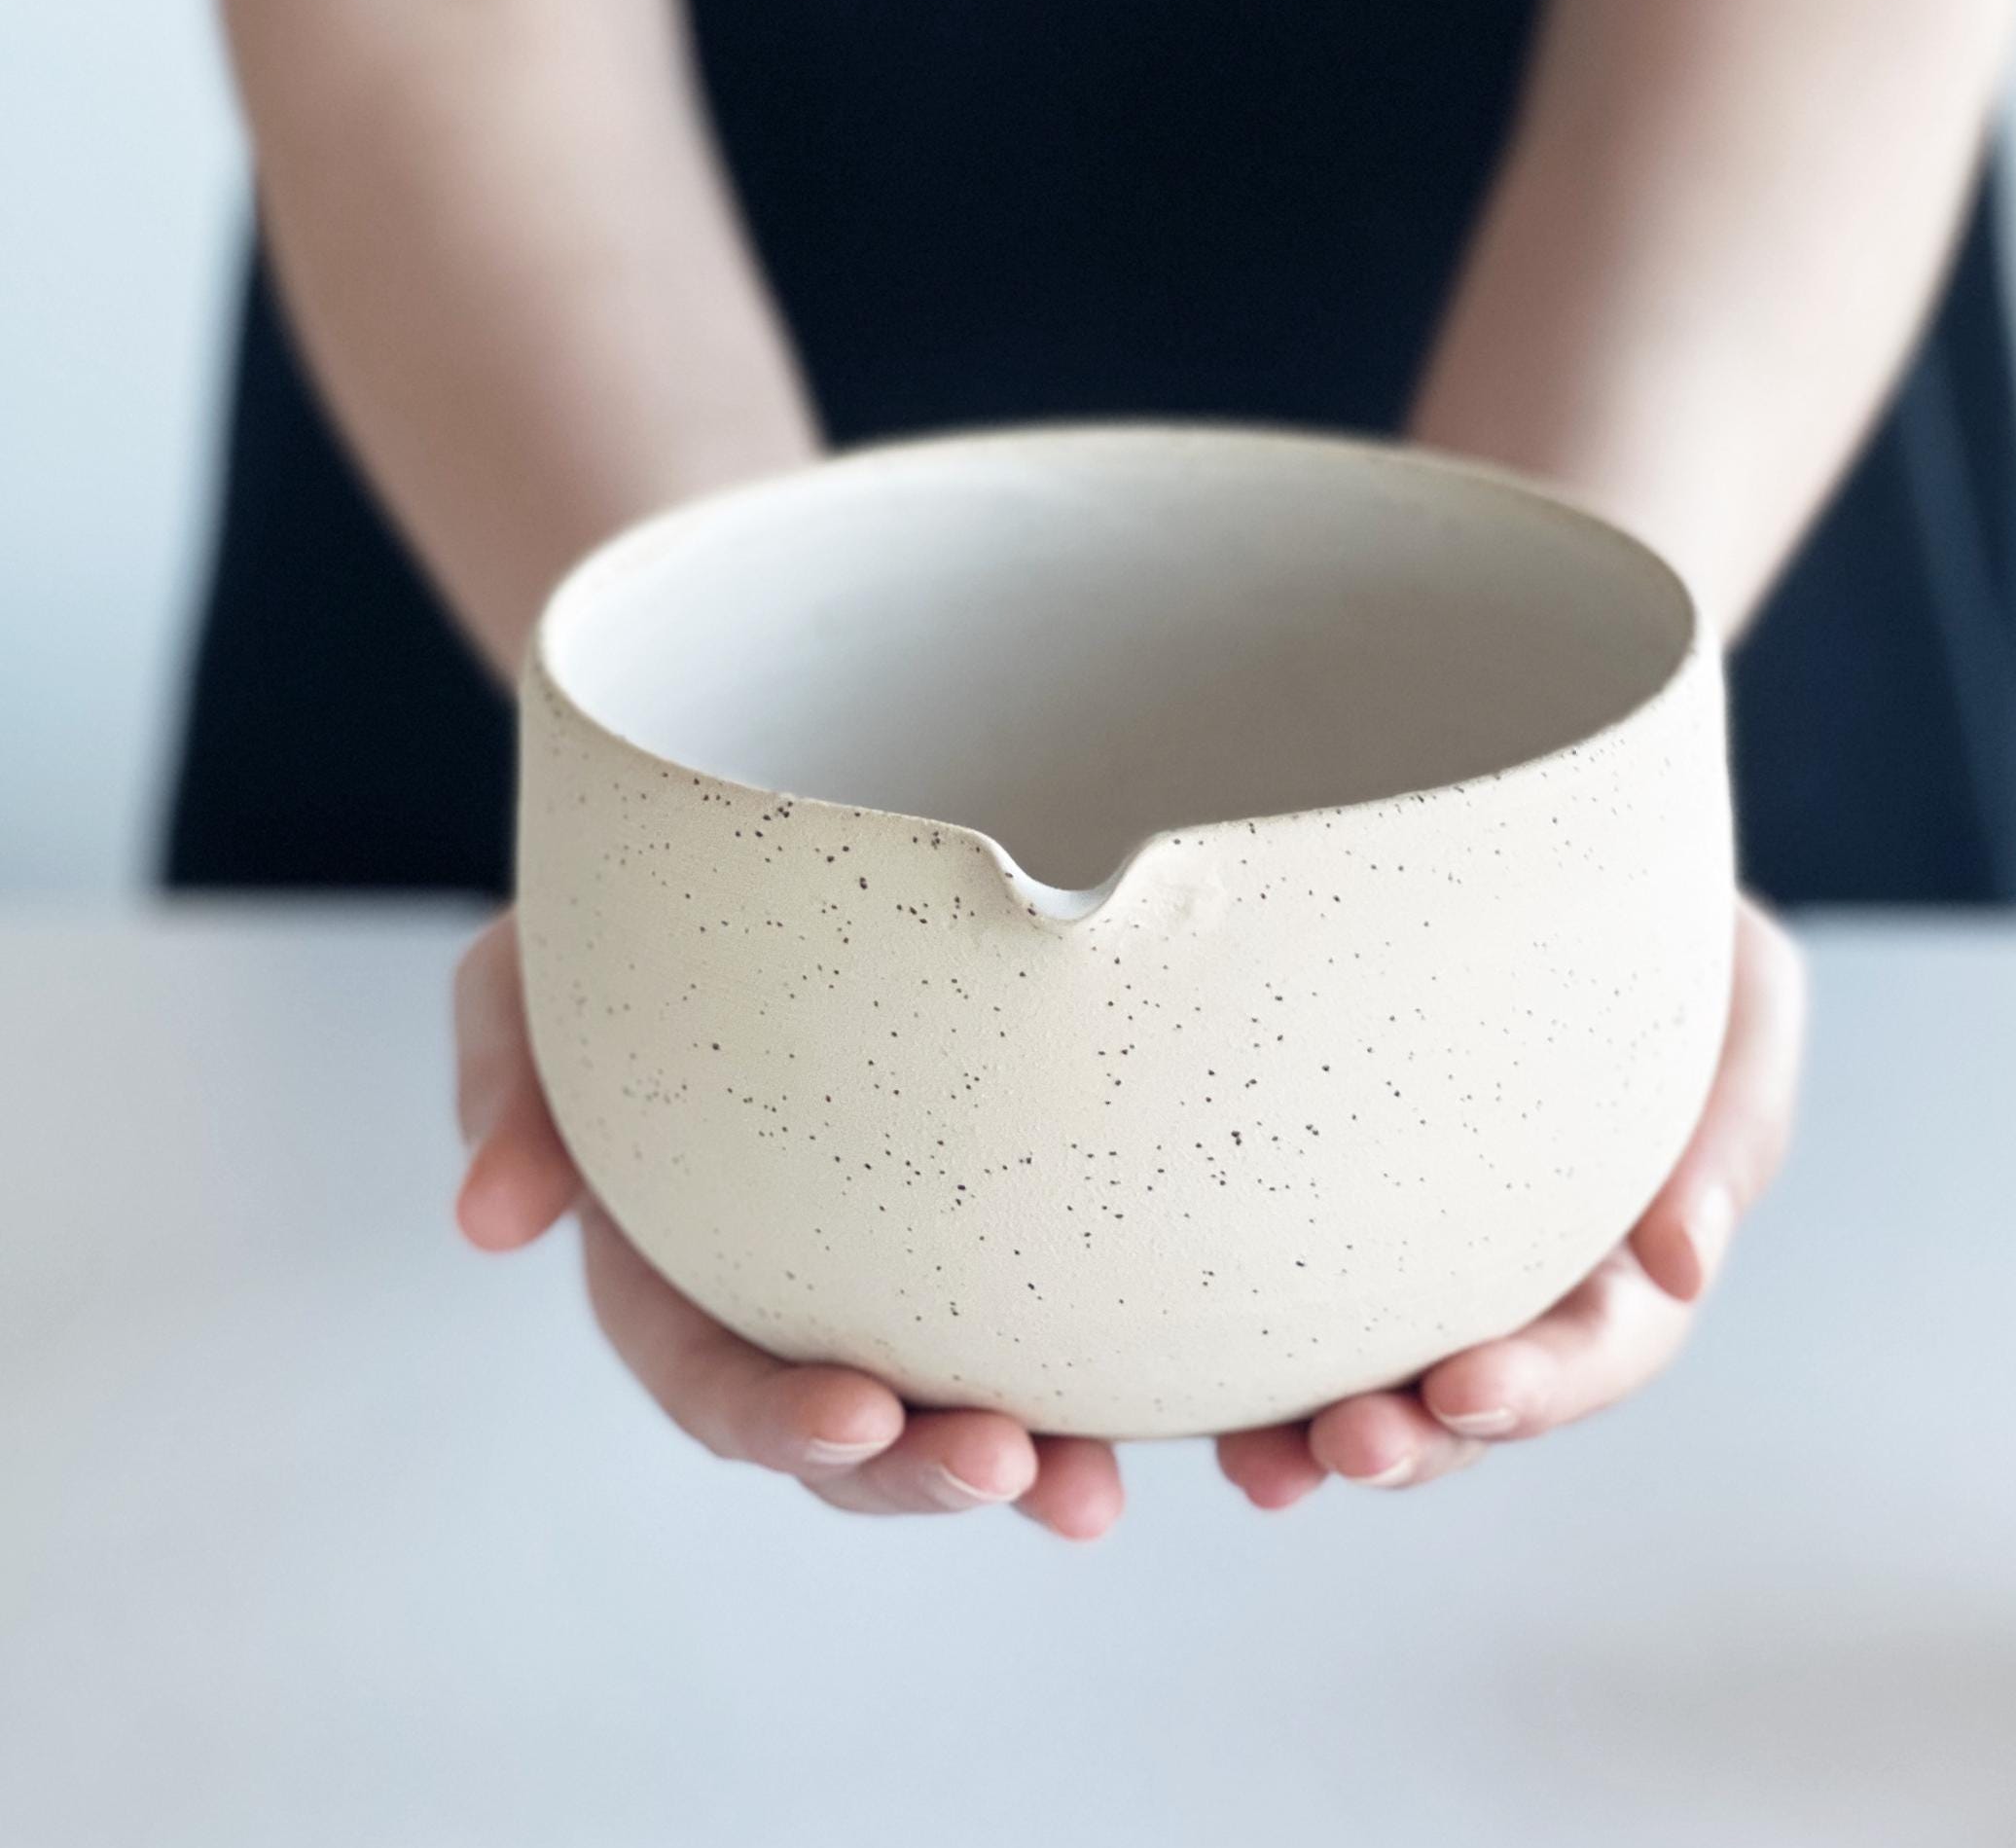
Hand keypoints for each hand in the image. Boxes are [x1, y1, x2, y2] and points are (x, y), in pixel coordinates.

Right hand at [452, 913, 1125, 1538]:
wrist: (742, 857)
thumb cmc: (623, 919)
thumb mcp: (533, 969)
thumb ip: (507, 1076)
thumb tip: (489, 1224)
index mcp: (674, 1264)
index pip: (714, 1373)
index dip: (776, 1416)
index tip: (859, 1417)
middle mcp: (789, 1292)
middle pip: (848, 1433)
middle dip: (920, 1476)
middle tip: (1015, 1471)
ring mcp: (894, 1275)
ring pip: (959, 1407)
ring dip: (1026, 1466)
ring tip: (1099, 1489)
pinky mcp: (995, 1230)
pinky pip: (1058, 1320)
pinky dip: (1117, 1380)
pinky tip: (1196, 1402)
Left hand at [1214, 896, 1806, 1504]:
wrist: (1529, 841)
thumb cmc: (1655, 920)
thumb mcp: (1740, 992)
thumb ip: (1731, 1121)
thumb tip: (1683, 1267)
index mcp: (1627, 1242)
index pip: (1601, 1344)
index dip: (1542, 1386)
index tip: (1464, 1392)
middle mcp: (1516, 1272)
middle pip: (1474, 1394)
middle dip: (1418, 1439)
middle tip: (1349, 1445)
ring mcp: (1409, 1249)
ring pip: (1368, 1373)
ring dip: (1317, 1437)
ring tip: (1261, 1467)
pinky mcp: (1316, 1207)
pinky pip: (1276, 1303)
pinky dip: (1242, 1368)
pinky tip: (1190, 1403)